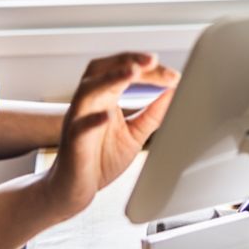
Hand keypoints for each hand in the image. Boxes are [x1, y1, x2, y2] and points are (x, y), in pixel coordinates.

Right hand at [42, 52, 177, 221]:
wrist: (75, 188)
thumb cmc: (101, 159)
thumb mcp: (134, 133)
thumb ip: (152, 114)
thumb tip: (174, 92)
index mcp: (104, 98)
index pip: (123, 71)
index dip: (147, 69)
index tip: (173, 75)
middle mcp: (89, 102)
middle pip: (102, 69)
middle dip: (126, 60)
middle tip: (152, 60)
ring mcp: (78, 119)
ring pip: (88, 89)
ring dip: (110, 78)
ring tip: (132, 72)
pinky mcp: (73, 140)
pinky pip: (80, 126)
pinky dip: (93, 119)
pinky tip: (108, 116)